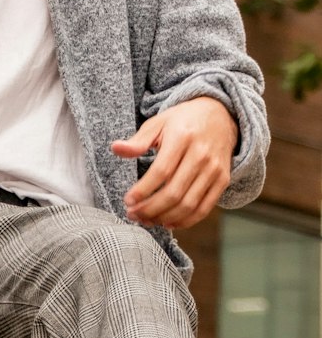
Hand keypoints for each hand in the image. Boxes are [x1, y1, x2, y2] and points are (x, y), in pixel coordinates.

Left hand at [112, 97, 237, 230]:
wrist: (220, 115)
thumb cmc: (183, 121)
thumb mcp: (158, 123)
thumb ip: (138, 140)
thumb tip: (115, 148)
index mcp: (182, 137)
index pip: (161, 171)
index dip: (143, 190)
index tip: (128, 201)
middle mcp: (201, 154)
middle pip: (174, 192)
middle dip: (150, 209)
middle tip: (133, 214)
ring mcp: (214, 169)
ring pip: (189, 204)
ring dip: (165, 217)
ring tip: (146, 220)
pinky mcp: (223, 180)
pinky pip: (204, 208)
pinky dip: (186, 220)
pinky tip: (167, 222)